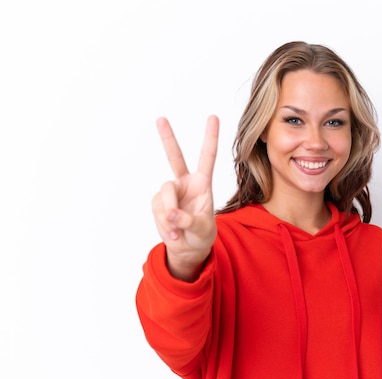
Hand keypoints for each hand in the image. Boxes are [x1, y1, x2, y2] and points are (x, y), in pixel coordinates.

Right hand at [151, 115, 218, 280]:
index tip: (213, 117)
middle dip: (168, 138)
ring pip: (165, 194)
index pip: (207, 157)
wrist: (188, 248)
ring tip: (177, 230)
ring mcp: (171, 192)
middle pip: (175, 157)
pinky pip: (158, 210)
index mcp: (203, 183)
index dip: (210, 137)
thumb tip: (173, 214)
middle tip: (160, 118)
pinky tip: (172, 231)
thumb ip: (190, 221)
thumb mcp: (203, 230)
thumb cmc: (202, 236)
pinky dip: (164, 224)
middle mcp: (185, 183)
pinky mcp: (159, 202)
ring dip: (169, 214)